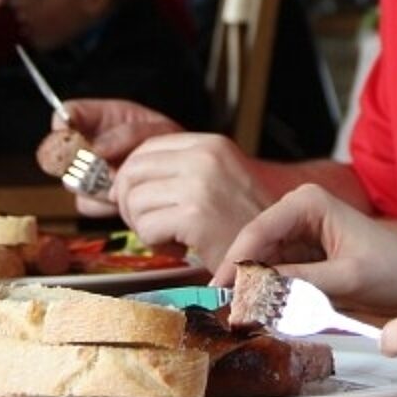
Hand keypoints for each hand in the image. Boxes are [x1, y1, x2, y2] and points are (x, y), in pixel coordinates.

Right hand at [55, 99, 183, 219]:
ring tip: (124, 178)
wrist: (177, 172)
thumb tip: (95, 150)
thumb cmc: (166, 145)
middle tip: (105, 161)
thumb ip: (126, 135)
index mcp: (99, 118)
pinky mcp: (93, 198)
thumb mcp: (154, 131)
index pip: (67, 112)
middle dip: (84, 160)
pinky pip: (85, 203)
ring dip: (99, 182)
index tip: (71, 131)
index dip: (64, 121)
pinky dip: (105, 202)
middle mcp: (86, 145)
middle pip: (59, 152)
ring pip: (72, 181)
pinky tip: (122, 195)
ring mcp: (86, 171)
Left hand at [110, 133, 271, 268]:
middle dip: (128, 202)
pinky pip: (146, 228)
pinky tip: (180, 248)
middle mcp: (205, 157)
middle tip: (148, 224)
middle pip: (132, 171)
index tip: (132, 198)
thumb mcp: (215, 181)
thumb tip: (115, 184)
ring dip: (143, 226)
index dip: (130, 175)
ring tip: (172, 237)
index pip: (146, 148)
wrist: (281, 252)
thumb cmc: (245, 223)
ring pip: (134, 201)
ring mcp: (200, 184)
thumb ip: (176, 174)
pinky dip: (155, 244)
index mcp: (211, 144)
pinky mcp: (195, 216)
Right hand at [215, 184, 396, 313]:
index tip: (220, 289)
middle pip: (253, 247)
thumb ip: (303, 281)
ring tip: (245, 313)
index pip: (258, 230)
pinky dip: (267, 293)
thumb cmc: (396, 266)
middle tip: (230, 308)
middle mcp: (298, 213)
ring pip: (259, 264)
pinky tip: (263, 309)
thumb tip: (259, 290)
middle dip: (241, 277)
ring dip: (252, 288)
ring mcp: (298, 236)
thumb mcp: (348, 276)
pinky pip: (273, 276)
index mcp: (309, 202)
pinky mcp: (302, 259)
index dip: (235, 261)